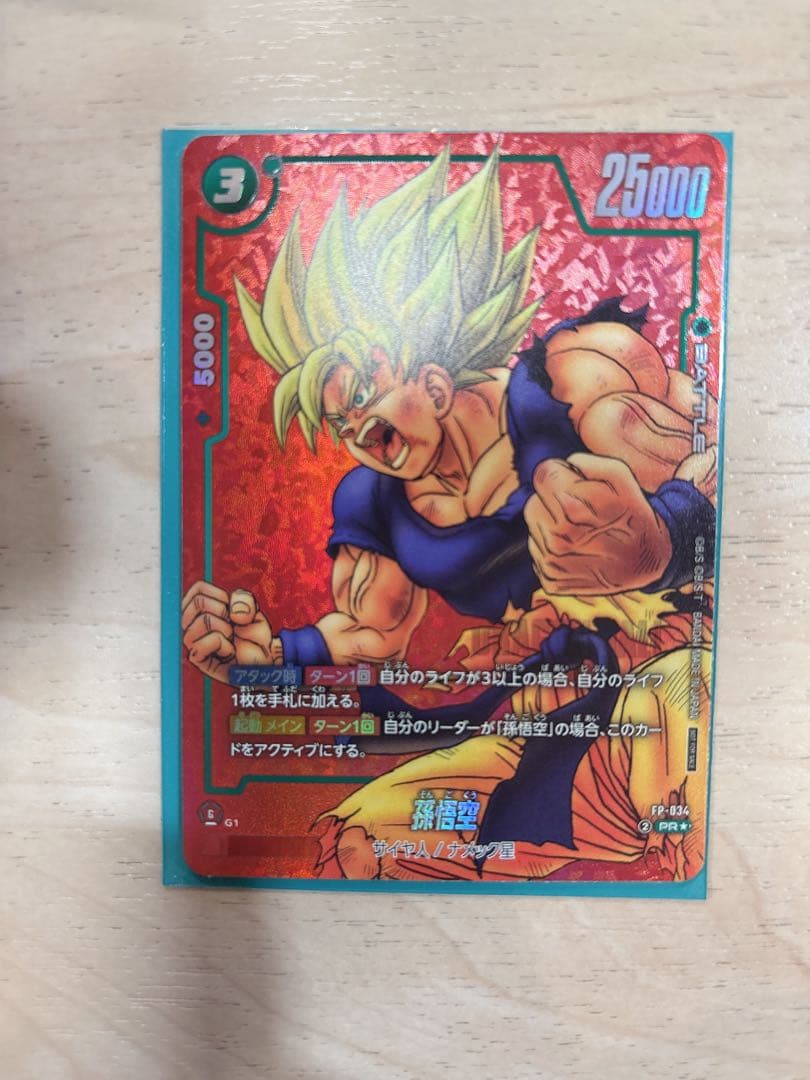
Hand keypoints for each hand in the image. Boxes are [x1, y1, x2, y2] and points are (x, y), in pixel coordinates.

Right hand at [181, 581, 277, 682]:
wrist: (263, 662)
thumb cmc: (254, 637)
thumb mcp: (254, 611)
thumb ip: (244, 600)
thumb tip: (232, 613)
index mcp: (199, 608)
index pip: (198, 589)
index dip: (221, 596)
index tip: (232, 610)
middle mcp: (190, 622)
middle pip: (199, 602)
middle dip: (224, 613)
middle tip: (233, 627)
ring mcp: (191, 640)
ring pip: (203, 621)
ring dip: (226, 631)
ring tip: (230, 640)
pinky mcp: (196, 657)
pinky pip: (205, 643)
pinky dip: (225, 647)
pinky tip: (229, 652)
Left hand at [525, 453, 672, 594]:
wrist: (646, 561)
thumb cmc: (632, 514)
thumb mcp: (620, 476)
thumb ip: (585, 462)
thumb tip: (561, 466)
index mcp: (572, 507)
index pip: (541, 475)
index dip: (559, 474)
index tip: (574, 483)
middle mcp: (559, 537)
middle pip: (532, 502)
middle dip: (552, 501)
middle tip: (579, 510)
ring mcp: (552, 562)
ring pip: (534, 528)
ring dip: (551, 525)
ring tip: (580, 531)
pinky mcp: (550, 580)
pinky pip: (537, 552)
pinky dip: (552, 549)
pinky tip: (577, 550)